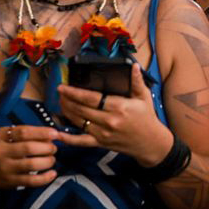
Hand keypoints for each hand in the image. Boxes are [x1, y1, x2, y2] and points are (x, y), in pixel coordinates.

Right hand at [0, 125, 59, 190]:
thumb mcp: (4, 136)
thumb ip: (24, 133)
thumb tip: (49, 135)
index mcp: (0, 138)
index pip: (23, 132)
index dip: (42, 132)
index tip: (55, 133)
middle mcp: (1, 152)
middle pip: (29, 148)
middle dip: (47, 147)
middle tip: (53, 148)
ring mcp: (5, 168)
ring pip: (32, 165)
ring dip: (48, 161)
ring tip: (51, 159)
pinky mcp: (10, 182)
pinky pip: (30, 181)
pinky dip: (45, 178)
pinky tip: (52, 173)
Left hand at [58, 64, 172, 166]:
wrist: (151, 142)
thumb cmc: (147, 118)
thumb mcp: (144, 97)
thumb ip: (137, 81)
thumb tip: (133, 66)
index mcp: (119, 107)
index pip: (91, 98)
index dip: (74, 92)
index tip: (64, 87)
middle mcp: (109, 120)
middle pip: (81, 109)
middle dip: (67, 100)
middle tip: (60, 92)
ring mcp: (103, 133)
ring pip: (78, 122)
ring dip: (66, 112)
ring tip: (61, 103)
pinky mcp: (100, 143)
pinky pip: (80, 141)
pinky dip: (68, 139)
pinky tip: (57, 133)